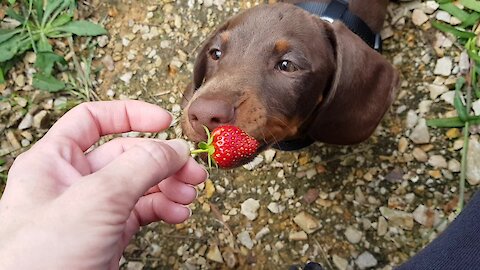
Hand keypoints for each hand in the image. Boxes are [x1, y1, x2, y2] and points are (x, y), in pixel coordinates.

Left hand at [0, 101, 206, 269]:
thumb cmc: (42, 257)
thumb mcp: (95, 199)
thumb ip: (139, 166)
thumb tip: (175, 147)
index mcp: (55, 161)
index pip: (93, 120)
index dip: (130, 115)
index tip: (165, 121)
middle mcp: (74, 182)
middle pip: (128, 155)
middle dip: (163, 161)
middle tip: (193, 171)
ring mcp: (93, 210)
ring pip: (140, 185)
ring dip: (169, 187)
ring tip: (190, 196)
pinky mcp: (108, 235)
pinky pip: (143, 212)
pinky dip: (164, 210)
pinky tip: (179, 214)